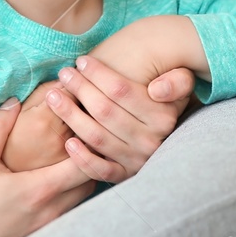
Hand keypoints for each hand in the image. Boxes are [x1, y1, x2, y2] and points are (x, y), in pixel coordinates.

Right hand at [0, 98, 94, 236]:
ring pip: (81, 199)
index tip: (83, 126)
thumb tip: (13, 102)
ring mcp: (48, 228)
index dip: (90, 143)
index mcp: (40, 190)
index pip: (85, 164)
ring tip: (68, 159)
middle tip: (81, 137)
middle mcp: (52, 211)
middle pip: (91, 182)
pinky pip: (68, 213)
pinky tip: (51, 185)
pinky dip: (69, 196)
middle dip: (91, 159)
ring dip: (80, 179)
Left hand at [45, 56, 195, 182]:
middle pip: (105, 112)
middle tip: (63, 74)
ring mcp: (137, 160)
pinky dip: (83, 158)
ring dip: (71, 116)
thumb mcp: (182, 84)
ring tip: (54, 96)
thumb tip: (157, 90)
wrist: (175, 138)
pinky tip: (67, 141)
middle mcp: (151, 141)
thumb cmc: (167, 100)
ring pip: (97, 138)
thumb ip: (177, 81)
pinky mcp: (126, 175)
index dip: (99, 74)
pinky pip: (101, 171)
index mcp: (163, 117)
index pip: (122, 91)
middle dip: (80, 89)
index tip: (81, 61)